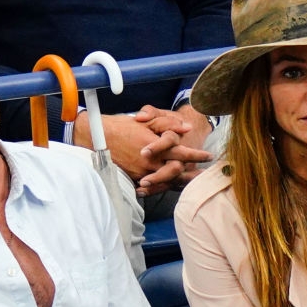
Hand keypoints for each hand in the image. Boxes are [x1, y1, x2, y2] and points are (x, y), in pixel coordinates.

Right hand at [72, 108, 209, 192]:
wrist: (98, 137)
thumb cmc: (123, 126)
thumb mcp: (147, 121)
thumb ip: (168, 125)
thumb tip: (187, 127)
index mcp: (156, 146)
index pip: (182, 152)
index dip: (197, 155)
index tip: (208, 155)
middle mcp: (151, 162)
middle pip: (177, 171)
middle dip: (190, 172)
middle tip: (201, 172)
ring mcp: (142, 172)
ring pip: (166, 180)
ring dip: (179, 180)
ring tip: (190, 180)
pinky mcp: (134, 178)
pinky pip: (152, 185)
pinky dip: (162, 184)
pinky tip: (170, 184)